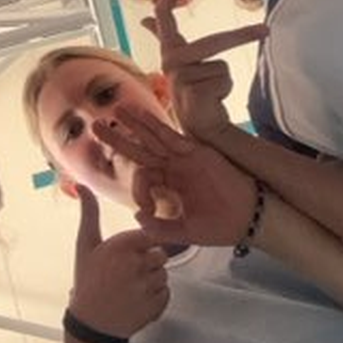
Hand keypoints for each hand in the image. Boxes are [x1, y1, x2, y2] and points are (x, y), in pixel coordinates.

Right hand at [68, 186, 168, 337]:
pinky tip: (137, 298)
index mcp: (122, 246)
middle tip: (128, 271)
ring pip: (164, 273)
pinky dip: (156, 296)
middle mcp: (137, 265)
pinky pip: (166, 292)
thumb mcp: (85, 244)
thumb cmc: (89, 282)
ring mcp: (148, 286)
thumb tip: (81, 186)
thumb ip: (89, 212)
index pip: (150, 234)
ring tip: (131, 286)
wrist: (92, 324)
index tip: (134, 251)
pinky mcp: (157, 305)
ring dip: (152, 279)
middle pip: (159, 254)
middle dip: (147, 261)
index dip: (142, 243)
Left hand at [95, 106, 256, 248]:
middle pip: (139, 149)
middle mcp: (173, 167)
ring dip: (134, 124)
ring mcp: (184, 158)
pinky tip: (141, 116)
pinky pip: (173, 137)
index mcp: (169, 185)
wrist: (248, 220)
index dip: (138, 191)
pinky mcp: (197, 153)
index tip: (147, 210)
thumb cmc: (220, 226)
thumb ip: (160, 228)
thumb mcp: (185, 232)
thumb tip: (136, 218)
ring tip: (115, 110)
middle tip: (94, 126)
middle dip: (117, 138)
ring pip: (153, 137)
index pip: (142, 177)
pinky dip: (157, 126)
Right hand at [141, 0, 265, 142]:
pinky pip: (224, 81)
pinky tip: (212, 102)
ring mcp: (180, 76)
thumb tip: (144, 20)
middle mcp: (170, 61)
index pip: (162, 15)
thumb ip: (161, 39)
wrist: (197, 128)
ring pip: (223, 66)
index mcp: (168, 51)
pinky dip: (225, 91)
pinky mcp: (192, 91)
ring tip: (212, 93)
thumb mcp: (178, 63)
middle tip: (267, 30)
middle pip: (215, 42)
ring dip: (225, 80)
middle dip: (244, 37)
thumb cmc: (192, 93)